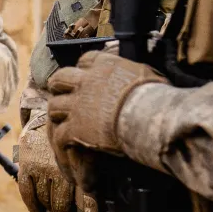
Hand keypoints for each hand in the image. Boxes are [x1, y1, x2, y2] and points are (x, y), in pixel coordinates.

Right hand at [16, 117, 92, 211]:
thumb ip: (92, 174)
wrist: (46, 115)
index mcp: (79, 167)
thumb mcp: (87, 153)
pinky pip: (27, 193)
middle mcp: (60, 170)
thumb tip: (99, 201)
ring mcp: (41, 169)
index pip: (86, 201)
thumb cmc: (71, 138)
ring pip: (45, 202)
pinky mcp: (26, 167)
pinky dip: (34, 206)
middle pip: (62, 206)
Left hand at [46, 51, 162, 188]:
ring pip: (54, 107)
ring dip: (57, 115)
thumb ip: (136, 76)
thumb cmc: (158, 97)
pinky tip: (69, 151)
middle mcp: (86, 82)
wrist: (151, 115)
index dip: (84, 68)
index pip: (86, 60)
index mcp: (105, 66)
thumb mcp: (148, 77)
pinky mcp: (75, 128)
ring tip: (60, 124)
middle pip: (61, 79)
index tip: (86, 75)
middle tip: (60, 94)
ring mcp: (78, 105)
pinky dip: (63, 145)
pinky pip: (60, 136)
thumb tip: (144, 79)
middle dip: (58, 86)